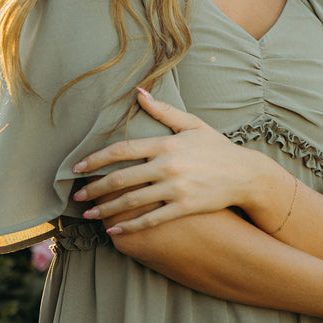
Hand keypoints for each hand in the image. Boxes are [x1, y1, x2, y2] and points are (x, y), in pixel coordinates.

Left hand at [71, 87, 265, 232]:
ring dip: (106, 209)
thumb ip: (163, 110)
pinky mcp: (184, 208)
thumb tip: (138, 92)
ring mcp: (176, 188)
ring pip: (132, 201)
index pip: (122, 150)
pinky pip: (151, 219)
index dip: (95, 159)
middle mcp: (168, 166)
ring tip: (88, 215)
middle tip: (76, 196)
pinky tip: (114, 231)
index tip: (77, 168)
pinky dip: (130, 226)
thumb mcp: (192, 124)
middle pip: (121, 178)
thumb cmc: (217, 148)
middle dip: (94, 188)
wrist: (245, 175)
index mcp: (166, 144)